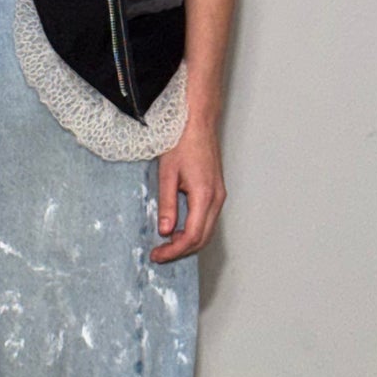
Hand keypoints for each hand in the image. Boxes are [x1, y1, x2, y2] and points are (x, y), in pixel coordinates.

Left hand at [151, 121, 223, 261]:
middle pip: (202, 238)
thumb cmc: (182, 142)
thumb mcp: (167, 174)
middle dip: (180, 251)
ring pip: (207, 231)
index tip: (157, 254)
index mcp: (204, 195)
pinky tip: (178, 228)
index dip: (174, 250)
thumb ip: (167, 204)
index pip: (192, 236)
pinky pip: (208, 219)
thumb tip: (165, 230)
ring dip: (188, 242)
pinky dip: (194, 230)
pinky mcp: (216, 191)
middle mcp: (216, 198)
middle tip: (159, 254)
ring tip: (165, 244)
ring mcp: (219, 195)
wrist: (198, 122)